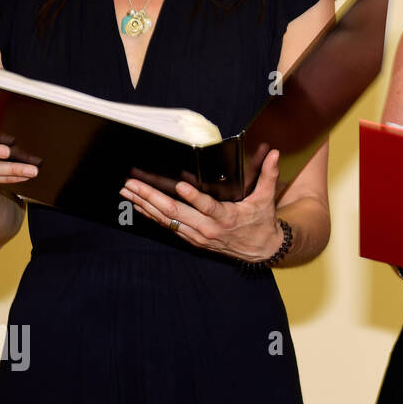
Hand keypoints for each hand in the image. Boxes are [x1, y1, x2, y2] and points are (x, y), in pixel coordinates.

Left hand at [121, 149, 283, 261]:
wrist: (261, 250)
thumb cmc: (261, 221)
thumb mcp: (267, 198)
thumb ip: (269, 175)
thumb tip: (274, 153)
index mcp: (227, 217)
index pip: (208, 207)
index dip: (193, 197)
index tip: (180, 186)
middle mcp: (208, 229)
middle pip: (175, 213)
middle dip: (151, 197)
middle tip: (133, 185)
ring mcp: (197, 236)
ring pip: (166, 220)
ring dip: (145, 205)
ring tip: (128, 192)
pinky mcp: (192, 239)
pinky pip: (167, 227)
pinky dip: (151, 216)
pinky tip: (139, 206)